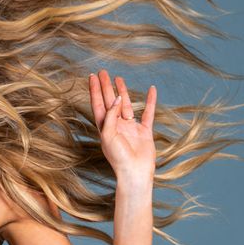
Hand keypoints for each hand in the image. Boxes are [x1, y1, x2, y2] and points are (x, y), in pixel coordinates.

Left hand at [89, 70, 156, 184]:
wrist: (134, 172)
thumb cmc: (118, 158)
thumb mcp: (108, 135)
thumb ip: (110, 116)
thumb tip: (117, 99)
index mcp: (105, 128)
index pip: (98, 105)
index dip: (95, 90)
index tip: (92, 76)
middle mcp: (116, 126)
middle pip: (110, 102)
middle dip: (106, 87)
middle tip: (103, 72)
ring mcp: (130, 128)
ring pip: (126, 105)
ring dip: (123, 91)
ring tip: (119, 78)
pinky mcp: (144, 131)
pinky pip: (148, 113)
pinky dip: (150, 101)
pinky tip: (151, 90)